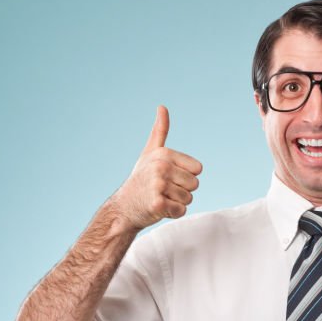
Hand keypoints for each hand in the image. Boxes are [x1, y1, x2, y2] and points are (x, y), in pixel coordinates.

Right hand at [112, 106, 202, 229]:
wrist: (124, 207)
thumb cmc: (141, 179)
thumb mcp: (149, 153)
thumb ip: (160, 131)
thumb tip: (162, 107)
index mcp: (164, 154)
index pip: (197, 169)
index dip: (186, 176)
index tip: (169, 177)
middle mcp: (161, 167)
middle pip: (195, 185)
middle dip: (182, 191)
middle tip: (163, 190)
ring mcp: (158, 186)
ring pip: (189, 199)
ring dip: (177, 203)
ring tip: (160, 198)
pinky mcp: (157, 204)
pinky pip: (181, 211)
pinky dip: (173, 214)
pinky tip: (159, 209)